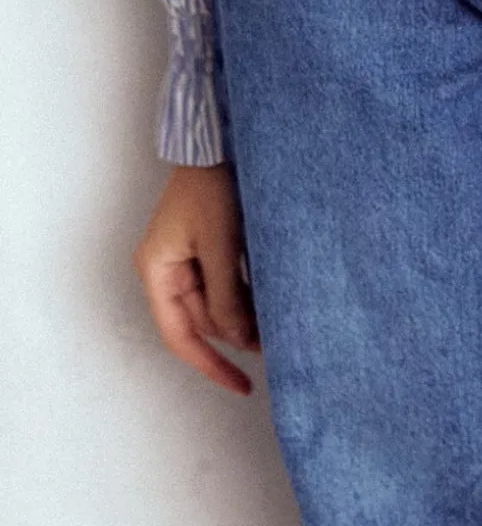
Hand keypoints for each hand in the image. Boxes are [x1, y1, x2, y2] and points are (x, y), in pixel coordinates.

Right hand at [132, 162, 258, 395]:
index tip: (241, 385)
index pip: (181, 336)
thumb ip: (226, 294)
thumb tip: (237, 340)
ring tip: (279, 327)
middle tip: (277, 346)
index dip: (210, 365)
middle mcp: (166, 269)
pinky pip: (224, 283)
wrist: (218, 140)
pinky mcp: (205, 247)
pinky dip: (246, 294)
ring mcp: (184, 259)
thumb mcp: (221, 244)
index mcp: (156, 271)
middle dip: (236, 336)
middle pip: (201, 321)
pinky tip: (272, 300)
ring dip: (245, 316)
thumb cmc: (213, 185)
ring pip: (216, 304)